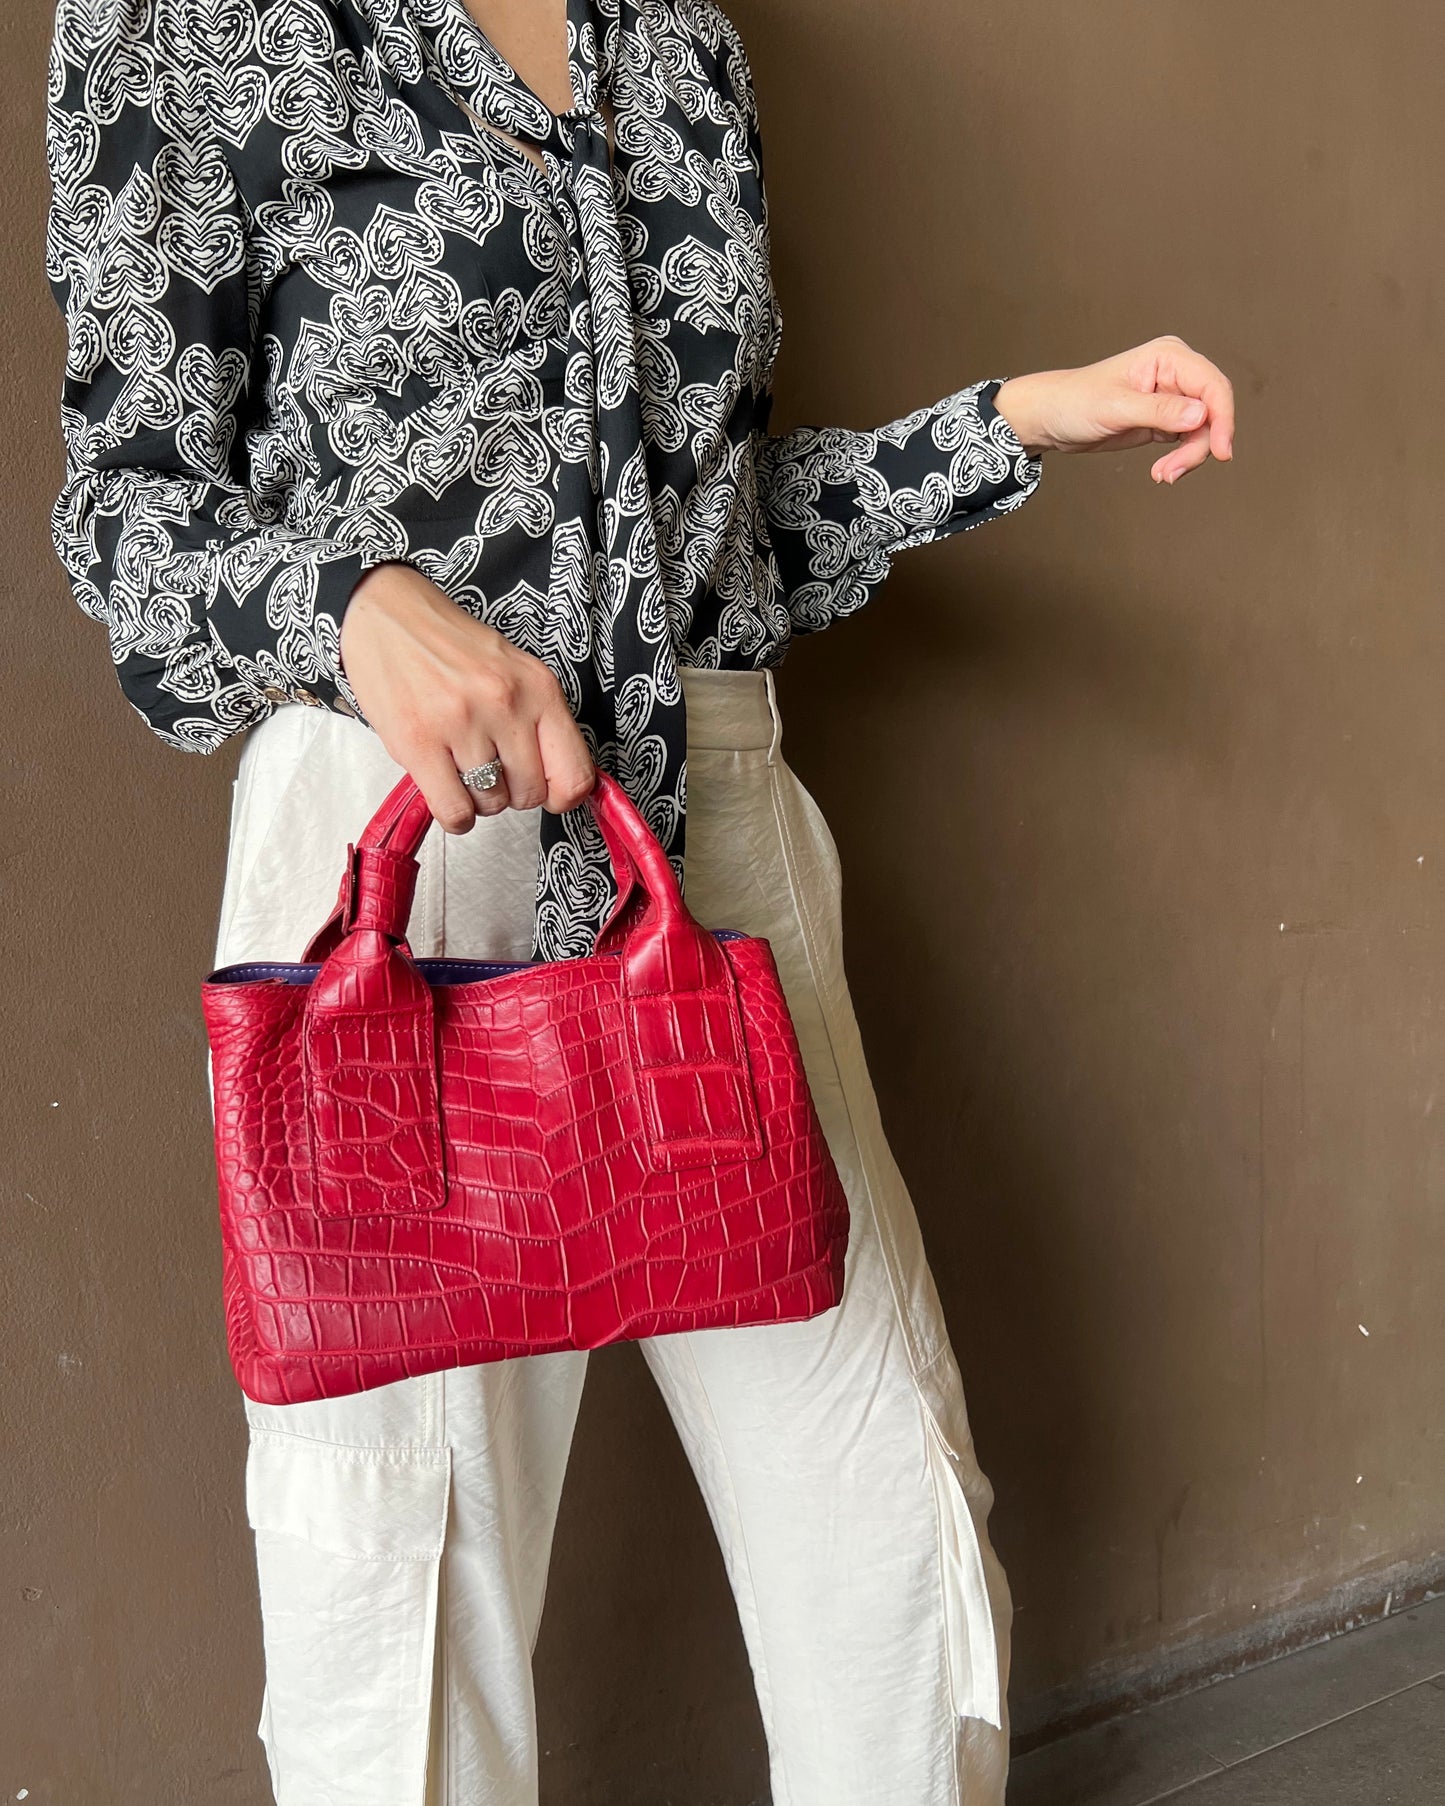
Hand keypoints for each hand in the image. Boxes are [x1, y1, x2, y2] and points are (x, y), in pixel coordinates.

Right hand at [338, 563, 594, 831]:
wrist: (388, 614)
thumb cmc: (451, 646)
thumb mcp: (513, 672)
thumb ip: (540, 723)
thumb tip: (560, 785)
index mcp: (538, 687)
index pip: (575, 773)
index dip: (563, 796)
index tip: (549, 793)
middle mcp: (505, 704)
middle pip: (530, 794)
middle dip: (513, 792)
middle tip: (492, 770)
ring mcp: (461, 723)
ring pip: (491, 804)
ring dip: (479, 799)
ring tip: (463, 770)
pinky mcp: (418, 742)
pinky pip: (454, 810)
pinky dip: (455, 814)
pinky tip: (447, 792)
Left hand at [994, 336, 1234, 483]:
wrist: (1052, 418)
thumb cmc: (1075, 402)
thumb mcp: (1116, 408)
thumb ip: (1160, 410)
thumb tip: (1201, 415)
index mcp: (1168, 357)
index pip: (1212, 385)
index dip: (1223, 418)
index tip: (1222, 451)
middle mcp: (1176, 373)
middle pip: (1213, 410)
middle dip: (1202, 444)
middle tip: (1174, 472)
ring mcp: (1174, 396)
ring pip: (1204, 430)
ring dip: (1189, 457)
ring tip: (1163, 475)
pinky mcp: (1166, 419)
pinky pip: (1189, 440)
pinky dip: (1181, 459)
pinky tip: (1162, 471)